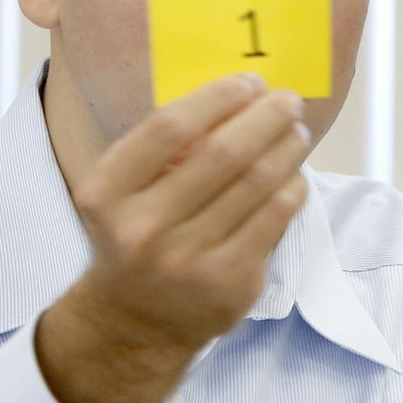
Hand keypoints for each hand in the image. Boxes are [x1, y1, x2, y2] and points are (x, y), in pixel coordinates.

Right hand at [35, 74, 310, 402]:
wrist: (135, 320)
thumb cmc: (136, 234)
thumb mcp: (123, 191)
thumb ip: (163, 149)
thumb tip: (236, 96)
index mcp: (106, 194)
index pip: (169, 128)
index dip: (217, 98)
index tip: (248, 82)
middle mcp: (143, 229)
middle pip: (222, 154)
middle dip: (265, 118)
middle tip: (287, 100)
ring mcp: (188, 261)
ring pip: (257, 185)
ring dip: (285, 148)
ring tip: (296, 131)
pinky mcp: (229, 283)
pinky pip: (275, 219)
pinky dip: (291, 187)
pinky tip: (292, 174)